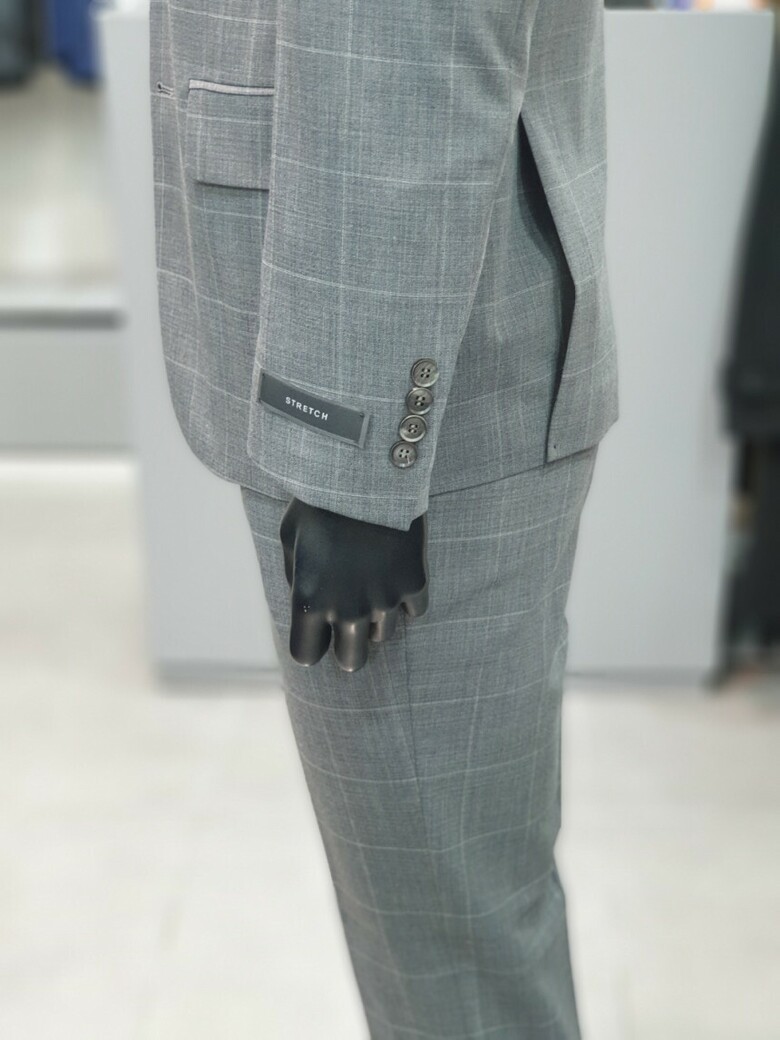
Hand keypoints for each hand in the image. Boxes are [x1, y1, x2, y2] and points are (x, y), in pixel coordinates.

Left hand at [278, 497, 428, 671]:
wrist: (364, 470)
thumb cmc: (318, 501)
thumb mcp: (290, 538)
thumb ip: (298, 578)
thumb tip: (306, 601)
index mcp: (309, 601)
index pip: (306, 655)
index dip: (311, 643)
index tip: (316, 630)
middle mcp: (346, 609)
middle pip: (351, 661)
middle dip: (348, 647)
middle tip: (349, 626)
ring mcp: (384, 599)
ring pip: (383, 635)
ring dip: (376, 617)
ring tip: (372, 582)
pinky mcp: (414, 583)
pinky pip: (415, 610)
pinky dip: (408, 598)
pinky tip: (397, 573)